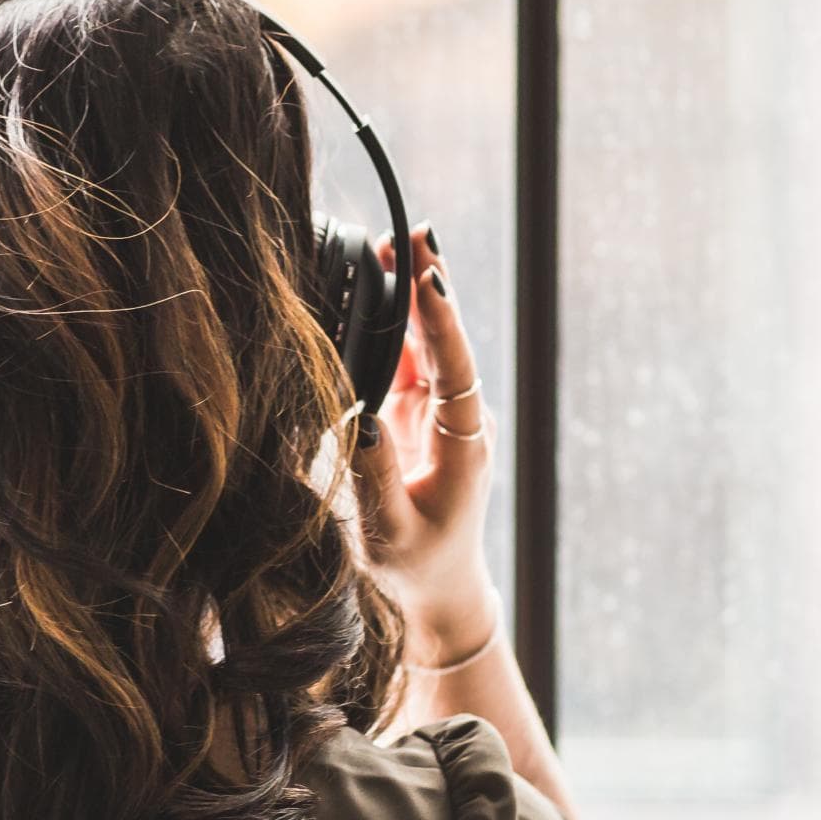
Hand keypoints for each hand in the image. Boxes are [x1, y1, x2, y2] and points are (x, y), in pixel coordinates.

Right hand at [350, 221, 500, 662]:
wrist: (440, 587)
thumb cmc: (416, 566)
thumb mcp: (390, 531)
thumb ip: (374, 476)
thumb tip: (356, 416)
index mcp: (464, 443)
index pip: (454, 368)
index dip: (442, 321)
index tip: (430, 276)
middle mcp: (460, 417)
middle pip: (445, 340)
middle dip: (429, 285)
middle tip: (413, 232)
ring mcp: (441, 411)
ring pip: (428, 342)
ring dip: (412, 294)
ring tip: (393, 243)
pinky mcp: (419, 412)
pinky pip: (409, 357)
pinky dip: (394, 320)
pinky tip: (378, 284)